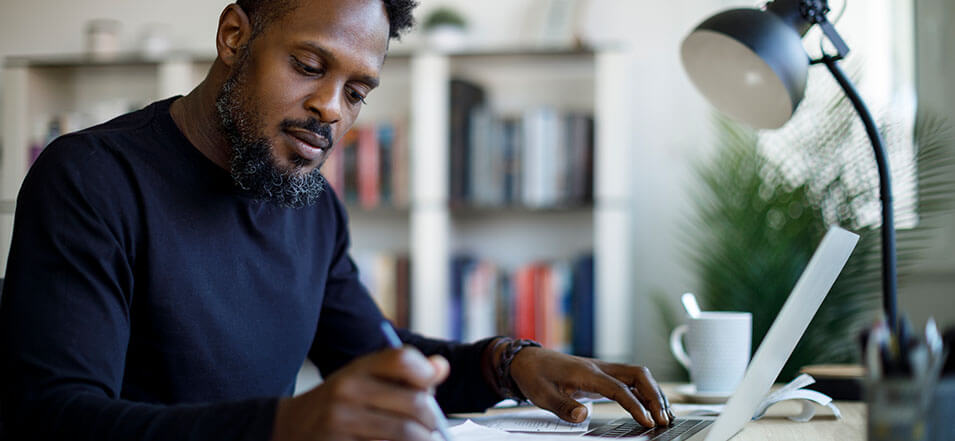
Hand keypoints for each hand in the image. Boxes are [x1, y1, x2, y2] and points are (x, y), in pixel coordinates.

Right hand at [271, 348, 449, 440]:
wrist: (291, 428)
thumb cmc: (341, 403)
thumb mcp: (365, 379)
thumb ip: (404, 374)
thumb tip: (441, 367)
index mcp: (357, 368)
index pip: (403, 360)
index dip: (426, 373)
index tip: (430, 387)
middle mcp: (348, 390)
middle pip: (415, 403)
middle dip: (433, 419)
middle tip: (434, 427)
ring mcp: (342, 421)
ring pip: (407, 433)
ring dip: (423, 440)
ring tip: (422, 439)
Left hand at [509, 347, 672, 427]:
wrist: (527, 360)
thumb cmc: (534, 375)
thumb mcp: (541, 394)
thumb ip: (563, 406)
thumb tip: (583, 416)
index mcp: (586, 372)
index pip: (619, 388)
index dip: (635, 405)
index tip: (648, 421)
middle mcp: (599, 367)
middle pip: (638, 375)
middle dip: (655, 396)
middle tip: (664, 420)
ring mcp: (603, 369)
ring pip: (638, 375)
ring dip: (654, 393)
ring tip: (666, 416)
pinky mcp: (603, 375)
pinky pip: (631, 380)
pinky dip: (646, 391)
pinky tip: (652, 406)